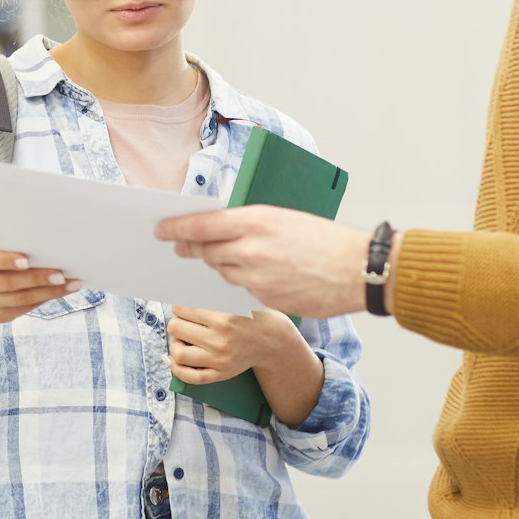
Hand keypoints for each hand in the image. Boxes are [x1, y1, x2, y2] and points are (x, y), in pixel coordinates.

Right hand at [0, 244, 81, 325]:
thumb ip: (10, 250)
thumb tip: (46, 248)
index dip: (6, 260)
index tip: (26, 260)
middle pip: (8, 283)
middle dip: (36, 279)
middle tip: (60, 274)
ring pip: (21, 299)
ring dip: (48, 292)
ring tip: (70, 284)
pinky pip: (25, 308)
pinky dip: (44, 299)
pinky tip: (60, 291)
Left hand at [157, 206, 368, 317]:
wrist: (358, 269)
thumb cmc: (324, 240)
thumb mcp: (284, 219)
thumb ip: (250, 225)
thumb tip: (222, 231)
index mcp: (254, 221)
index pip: (201, 224)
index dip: (176, 227)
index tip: (160, 229)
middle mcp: (250, 248)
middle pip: (206, 250)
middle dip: (192, 248)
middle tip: (180, 247)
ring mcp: (256, 277)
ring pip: (223, 271)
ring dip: (220, 265)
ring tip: (229, 258)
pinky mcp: (265, 298)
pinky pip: (241, 290)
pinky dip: (242, 282)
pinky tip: (253, 276)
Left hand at [168, 307, 301, 385]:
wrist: (273, 340)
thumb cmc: (252, 316)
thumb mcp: (235, 298)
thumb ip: (209, 294)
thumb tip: (179, 293)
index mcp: (223, 317)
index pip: (182, 309)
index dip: (179, 306)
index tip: (183, 307)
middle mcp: (220, 340)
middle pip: (176, 328)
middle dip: (177, 322)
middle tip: (183, 321)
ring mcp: (220, 360)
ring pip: (179, 353)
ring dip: (174, 343)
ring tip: (182, 338)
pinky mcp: (221, 373)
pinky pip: (191, 376)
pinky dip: (176, 369)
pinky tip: (172, 359)